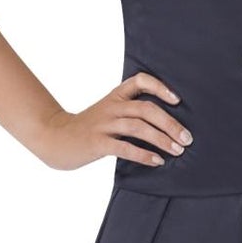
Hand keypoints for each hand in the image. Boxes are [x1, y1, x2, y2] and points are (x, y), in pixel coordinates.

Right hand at [34, 71, 192, 170]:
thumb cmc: (87, 128)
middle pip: (146, 109)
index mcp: (115, 96)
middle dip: (170, 123)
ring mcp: (103, 125)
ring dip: (162, 139)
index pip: (140, 81)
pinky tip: (157, 161)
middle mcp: (111, 107)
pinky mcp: (97, 143)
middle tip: (187, 138)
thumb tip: (165, 125)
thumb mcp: (107, 113)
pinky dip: (144, 154)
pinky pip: (124, 147)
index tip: (177, 100)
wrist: (55, 138)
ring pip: (138, 127)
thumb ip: (129, 112)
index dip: (160, 87)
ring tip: (177, 150)